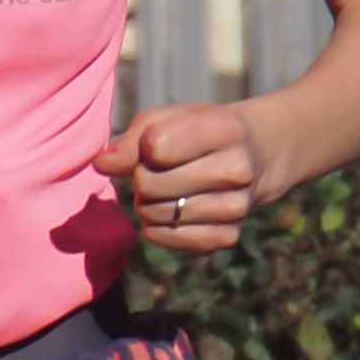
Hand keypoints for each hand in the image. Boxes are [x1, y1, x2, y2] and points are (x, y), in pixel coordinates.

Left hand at [97, 99, 274, 254]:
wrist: (257, 156)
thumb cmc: (199, 133)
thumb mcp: (167, 121)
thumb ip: (130, 140)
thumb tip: (102, 165)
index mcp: (225, 131)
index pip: (154, 147)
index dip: (144, 147)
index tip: (160, 145)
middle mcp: (237, 171)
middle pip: (149, 184)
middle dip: (142, 177)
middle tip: (161, 171)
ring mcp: (236, 207)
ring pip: (155, 214)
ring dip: (149, 203)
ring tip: (172, 189)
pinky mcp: (227, 236)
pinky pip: (166, 238)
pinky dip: (157, 228)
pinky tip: (175, 212)